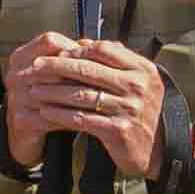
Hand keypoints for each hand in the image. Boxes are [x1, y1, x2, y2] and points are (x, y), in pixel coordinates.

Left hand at [2, 31, 163, 177]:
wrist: (160, 150)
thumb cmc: (144, 112)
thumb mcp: (140, 81)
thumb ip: (115, 61)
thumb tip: (83, 43)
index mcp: (142, 69)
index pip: (103, 49)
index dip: (76, 50)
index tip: (56, 53)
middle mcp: (136, 86)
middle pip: (88, 69)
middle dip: (56, 66)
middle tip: (34, 66)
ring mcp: (128, 108)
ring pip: (81, 94)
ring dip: (53, 91)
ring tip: (34, 90)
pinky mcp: (118, 130)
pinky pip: (82, 119)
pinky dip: (61, 114)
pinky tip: (46, 111)